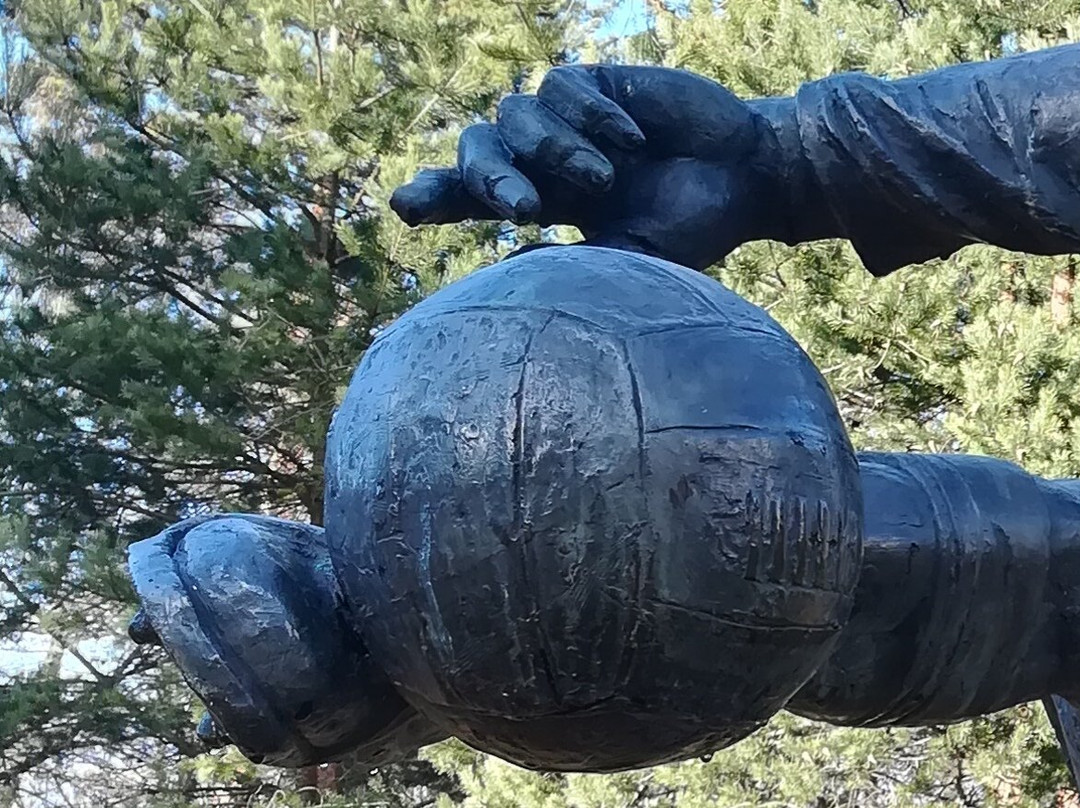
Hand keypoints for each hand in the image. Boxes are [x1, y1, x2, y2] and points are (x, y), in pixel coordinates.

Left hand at [390, 65, 792, 269]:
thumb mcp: (629, 256)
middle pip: (476, 147)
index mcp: (544, 200)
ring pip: (514, 114)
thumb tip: (506, 268)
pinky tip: (633, 139)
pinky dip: (591, 117)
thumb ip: (573, 262)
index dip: (437, 195)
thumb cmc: (692, 226)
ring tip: (605, 177)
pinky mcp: (594, 81)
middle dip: (485, 177)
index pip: (473, 195)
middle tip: (520, 208)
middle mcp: (544, 156)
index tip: (402, 208)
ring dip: (555, 150)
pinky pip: (561, 88)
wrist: (748, 177)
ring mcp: (567, 116)